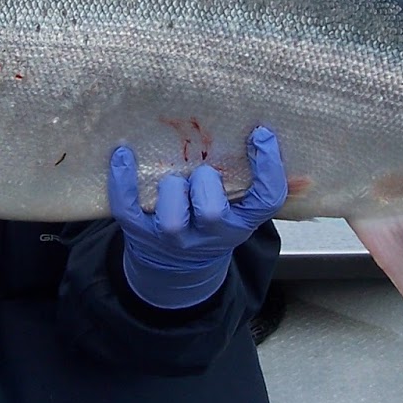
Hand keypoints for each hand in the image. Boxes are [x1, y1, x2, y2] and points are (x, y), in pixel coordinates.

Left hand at [108, 127, 286, 308]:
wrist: (177, 268)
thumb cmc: (210, 224)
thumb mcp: (238, 211)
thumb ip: (255, 184)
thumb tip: (279, 149)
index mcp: (241, 224)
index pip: (266, 200)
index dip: (268, 169)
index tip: (260, 134)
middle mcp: (209, 236)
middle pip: (212, 214)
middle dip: (206, 184)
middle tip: (202, 171)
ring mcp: (172, 239)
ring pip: (172, 219)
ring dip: (171, 189)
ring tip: (172, 177)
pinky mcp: (139, 233)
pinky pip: (128, 209)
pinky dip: (122, 181)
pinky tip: (122, 154)